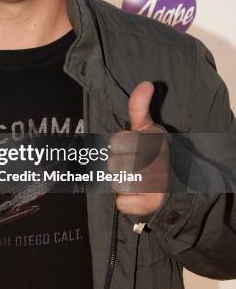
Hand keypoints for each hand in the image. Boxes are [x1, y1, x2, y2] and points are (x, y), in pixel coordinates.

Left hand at [109, 81, 169, 215]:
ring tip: (136, 180)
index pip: (116, 143)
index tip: (130, 148)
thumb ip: (139, 106)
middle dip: (119, 166)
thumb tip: (145, 84)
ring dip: (122, 183)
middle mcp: (153, 162)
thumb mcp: (147, 127)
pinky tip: (137, 195)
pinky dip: (126, 201)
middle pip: (113, 164)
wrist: (176, 183)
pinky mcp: (149, 204)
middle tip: (133, 166)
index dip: (119, 147)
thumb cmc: (154, 152)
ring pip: (116, 183)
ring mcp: (153, 184)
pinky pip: (121, 203)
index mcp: (150, 141)